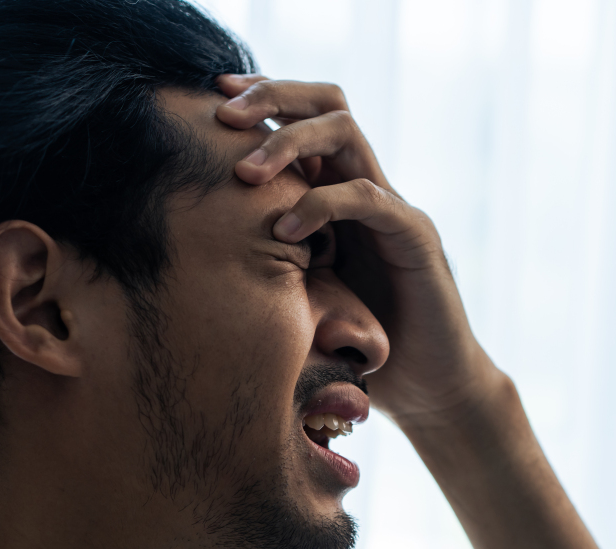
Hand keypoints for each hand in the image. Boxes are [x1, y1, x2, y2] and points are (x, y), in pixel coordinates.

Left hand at [215, 75, 504, 428]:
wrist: (427, 386)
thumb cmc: (357, 345)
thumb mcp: (296, 294)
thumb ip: (263, 264)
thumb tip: (188, 253)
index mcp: (339, 192)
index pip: (305, 115)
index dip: (262, 96)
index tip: (211, 97)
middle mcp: (367, 187)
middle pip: (327, 103)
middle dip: (272, 96)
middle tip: (223, 114)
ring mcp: (393, 208)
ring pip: (344, 134)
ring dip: (288, 142)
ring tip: (245, 175)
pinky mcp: (414, 237)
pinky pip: (368, 197)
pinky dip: (321, 205)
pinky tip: (285, 233)